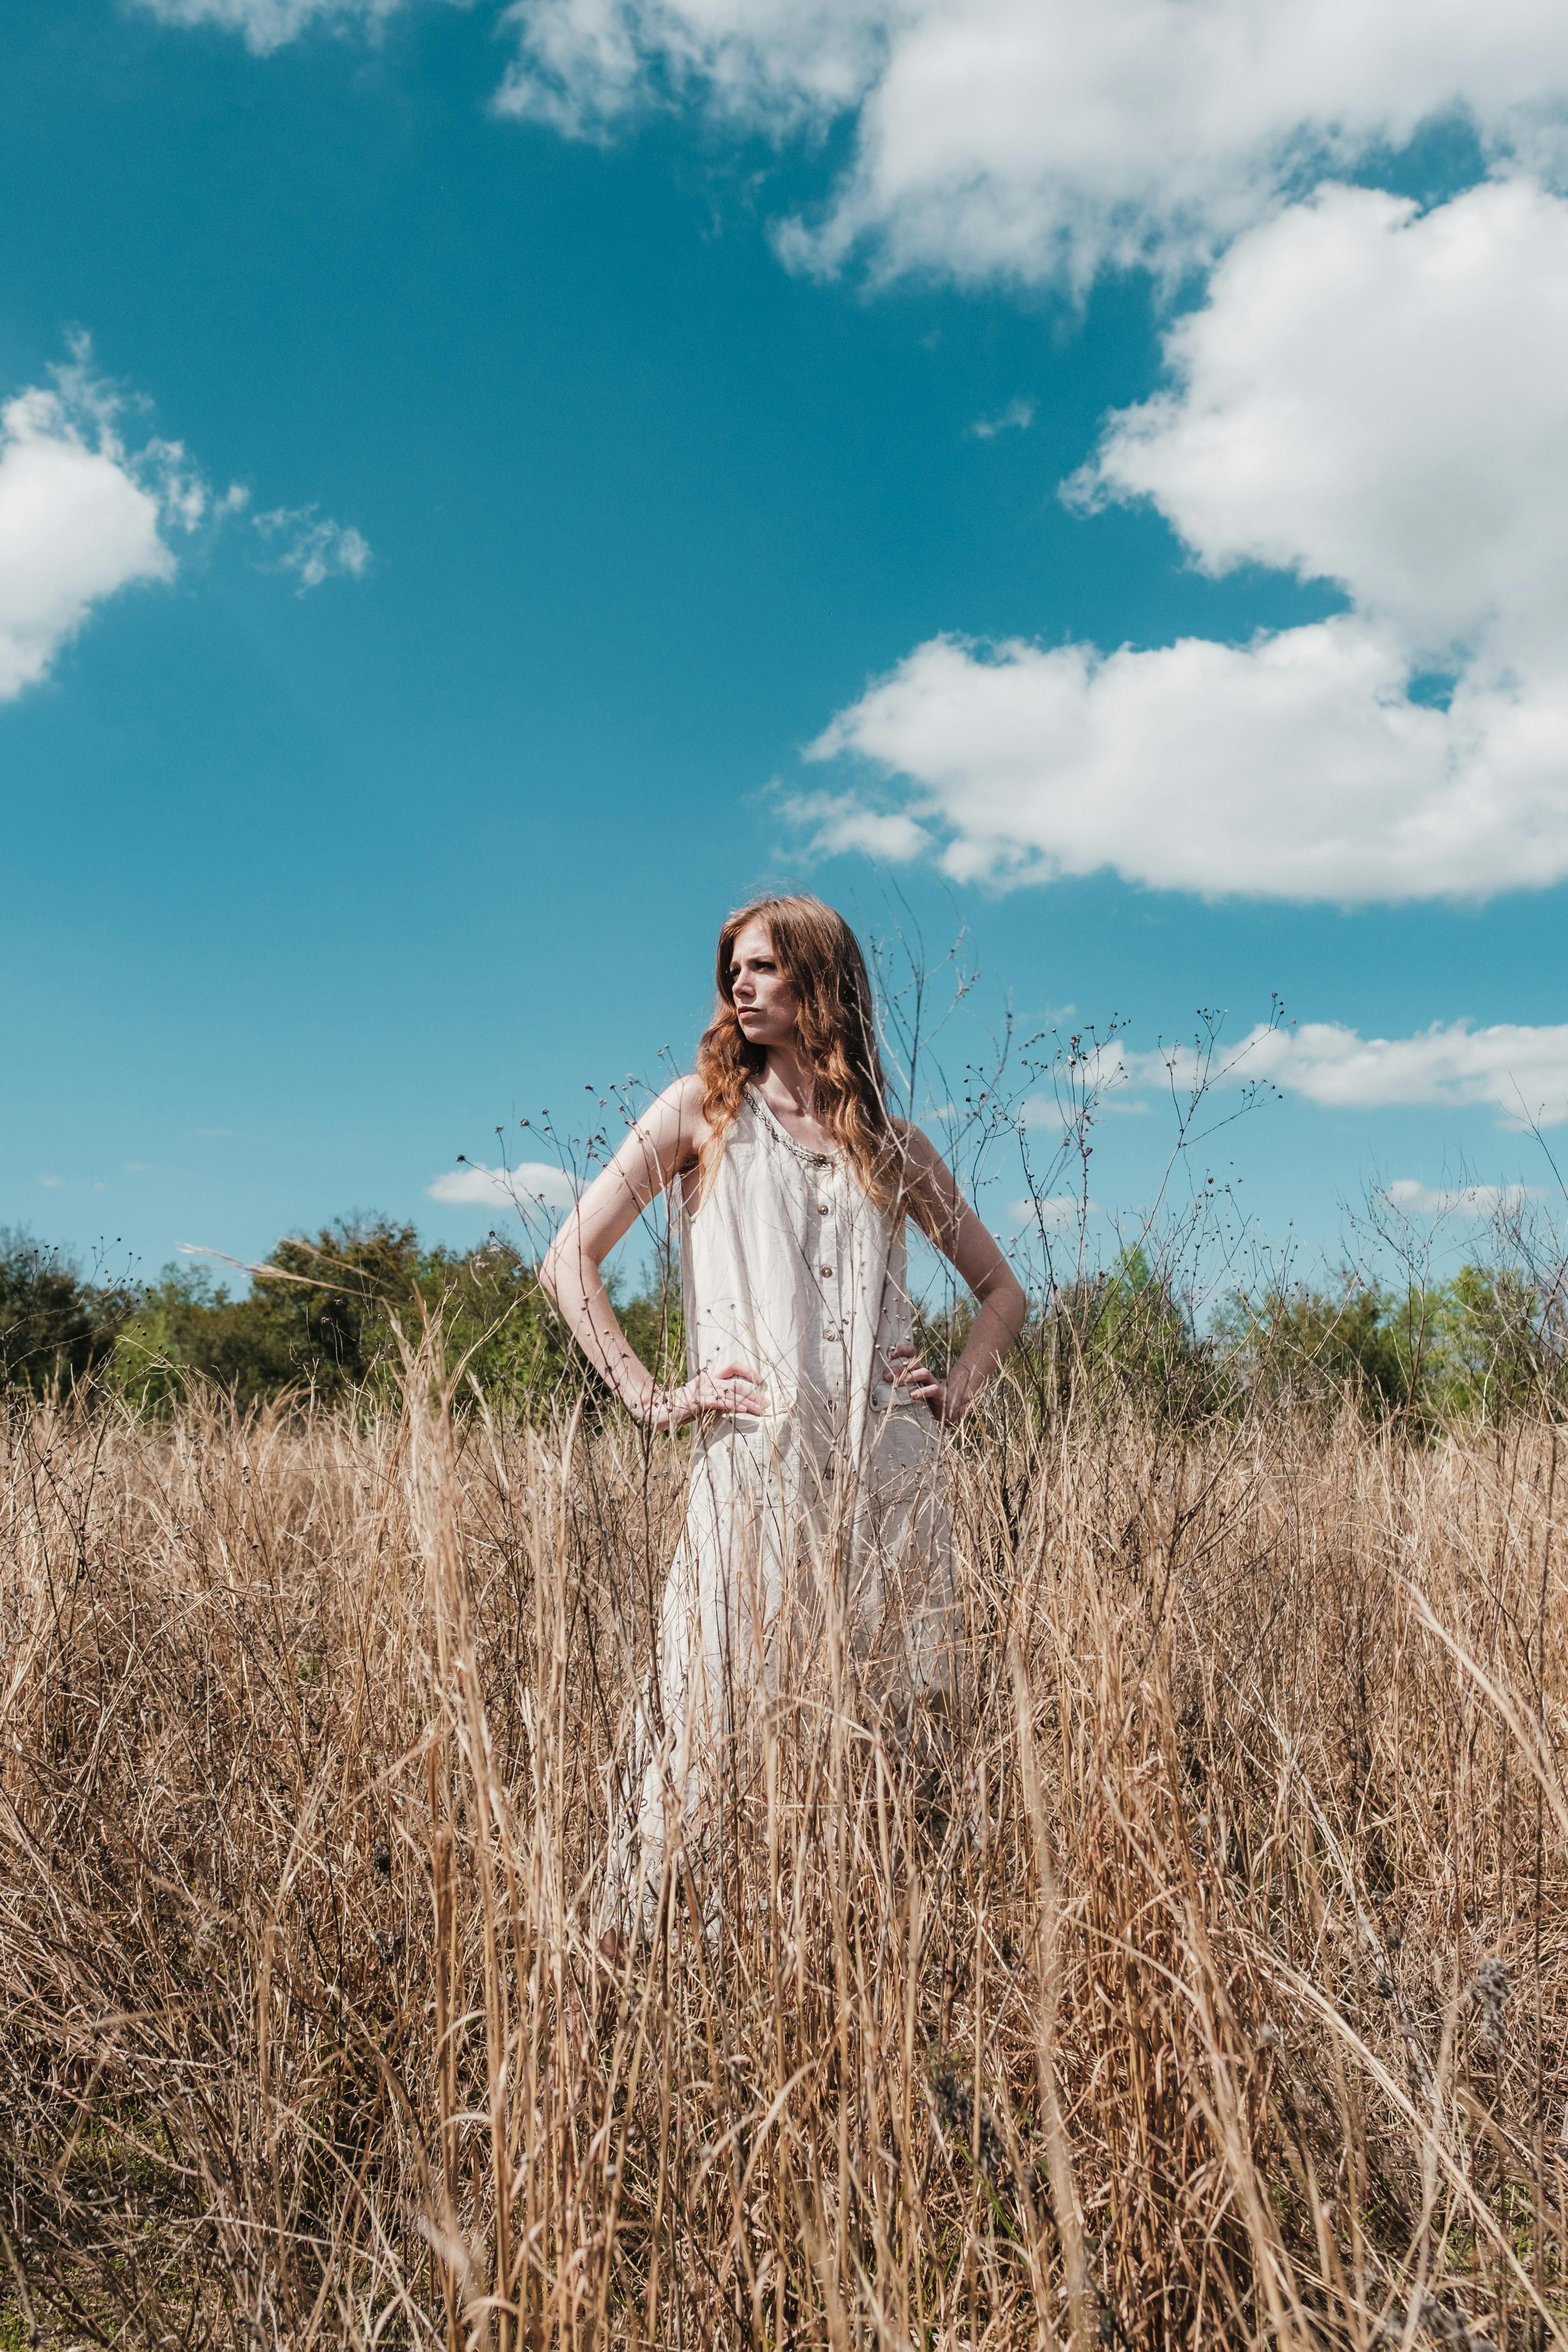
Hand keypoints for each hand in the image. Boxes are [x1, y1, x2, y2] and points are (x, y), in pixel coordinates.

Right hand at [645, 1360, 765, 1429]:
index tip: (762, 1380)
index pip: (732, 1366)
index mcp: (709, 1376)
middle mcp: (706, 1379)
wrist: (658, 1410)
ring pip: (730, 1391)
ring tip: (761, 1409)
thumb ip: (720, 1400)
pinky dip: (734, 1405)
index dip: (748, 1370)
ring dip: (748, 1401)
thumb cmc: (683, 1407)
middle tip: (767, 1403)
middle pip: (735, 1382)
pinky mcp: (696, 1401)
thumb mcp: (705, 1402)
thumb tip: (741, 1405)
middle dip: (754, 1393)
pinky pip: (719, 1402)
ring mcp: (701, 1389)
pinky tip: (745, 1410)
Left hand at [886, 1343, 958, 1422]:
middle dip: (899, 1368)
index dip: (901, 1350)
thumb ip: (897, 1383)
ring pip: (923, 1372)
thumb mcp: (908, 1388)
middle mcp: (924, 1372)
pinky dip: (922, 1391)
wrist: (945, 1407)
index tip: (888, 1354)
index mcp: (916, 1369)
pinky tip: (912, 1395)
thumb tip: (880, 1381)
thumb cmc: (921, 1397)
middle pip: (913, 1363)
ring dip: (909, 1377)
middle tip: (886, 1377)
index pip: (911, 1353)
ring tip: (897, 1384)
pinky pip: (932, 1388)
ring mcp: (933, 1382)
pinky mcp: (939, 1393)